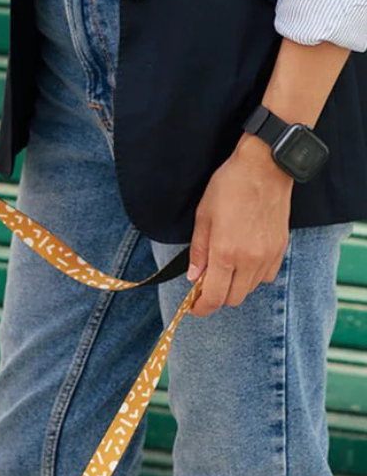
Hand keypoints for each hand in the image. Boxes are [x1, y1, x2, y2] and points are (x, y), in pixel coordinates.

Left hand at [188, 137, 292, 316]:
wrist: (265, 167)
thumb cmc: (230, 186)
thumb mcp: (203, 217)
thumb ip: (198, 252)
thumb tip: (194, 278)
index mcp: (225, 253)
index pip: (214, 297)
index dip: (201, 308)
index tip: (194, 307)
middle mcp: (249, 259)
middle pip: (233, 299)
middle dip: (217, 298)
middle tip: (206, 287)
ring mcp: (268, 255)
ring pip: (250, 290)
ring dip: (235, 287)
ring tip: (225, 269)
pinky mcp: (280, 249)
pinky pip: (266, 277)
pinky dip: (253, 277)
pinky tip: (244, 262)